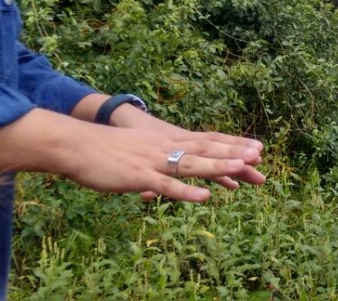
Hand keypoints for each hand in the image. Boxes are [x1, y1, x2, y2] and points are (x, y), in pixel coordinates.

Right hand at [98, 102, 265, 193]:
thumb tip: (160, 183)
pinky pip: (167, 185)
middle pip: (206, 148)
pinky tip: (205, 197)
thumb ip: (154, 168)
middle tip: (261, 156)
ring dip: (219, 165)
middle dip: (234, 152)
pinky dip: (187, 192)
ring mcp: (154, 161)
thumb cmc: (105, 152)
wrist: (76, 145)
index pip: (206, 139)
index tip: (256, 147)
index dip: (231, 143)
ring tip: (244, 168)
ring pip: (192, 164)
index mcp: (167, 141)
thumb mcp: (137, 155)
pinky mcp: (140, 176)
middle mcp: (166, 147)